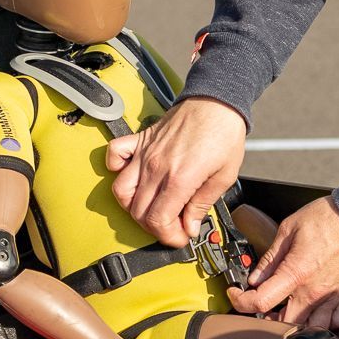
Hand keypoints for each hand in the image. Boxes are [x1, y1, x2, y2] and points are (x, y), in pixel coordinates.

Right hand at [106, 98, 244, 247]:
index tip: (180, 236)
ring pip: (121, 191)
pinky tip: (132, 176)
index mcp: (180, 178)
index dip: (168, 236)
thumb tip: (190, 227)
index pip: (158, 220)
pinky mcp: (140, 139)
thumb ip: (203, 204)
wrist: (217, 101)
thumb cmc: (223, 134)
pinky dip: (115, 168)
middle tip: (172, 225)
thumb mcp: (224, 176)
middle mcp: (157, 167)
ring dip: (133, 207)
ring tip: (152, 208)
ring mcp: (145, 153)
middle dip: (154, 227)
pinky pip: (114, 154)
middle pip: (138, 211)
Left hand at [228, 197, 338, 325]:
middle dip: (269, 319)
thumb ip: (270, 257)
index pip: (261, 301)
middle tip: (265, 305)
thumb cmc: (328, 218)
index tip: (237, 294)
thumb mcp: (288, 229)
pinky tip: (317, 313)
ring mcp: (332, 295)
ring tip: (289, 311)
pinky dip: (328, 323)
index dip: (241, 301)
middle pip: (285, 324)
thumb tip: (256, 276)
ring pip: (313, 328)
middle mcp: (314, 290)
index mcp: (296, 272)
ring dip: (298, 325)